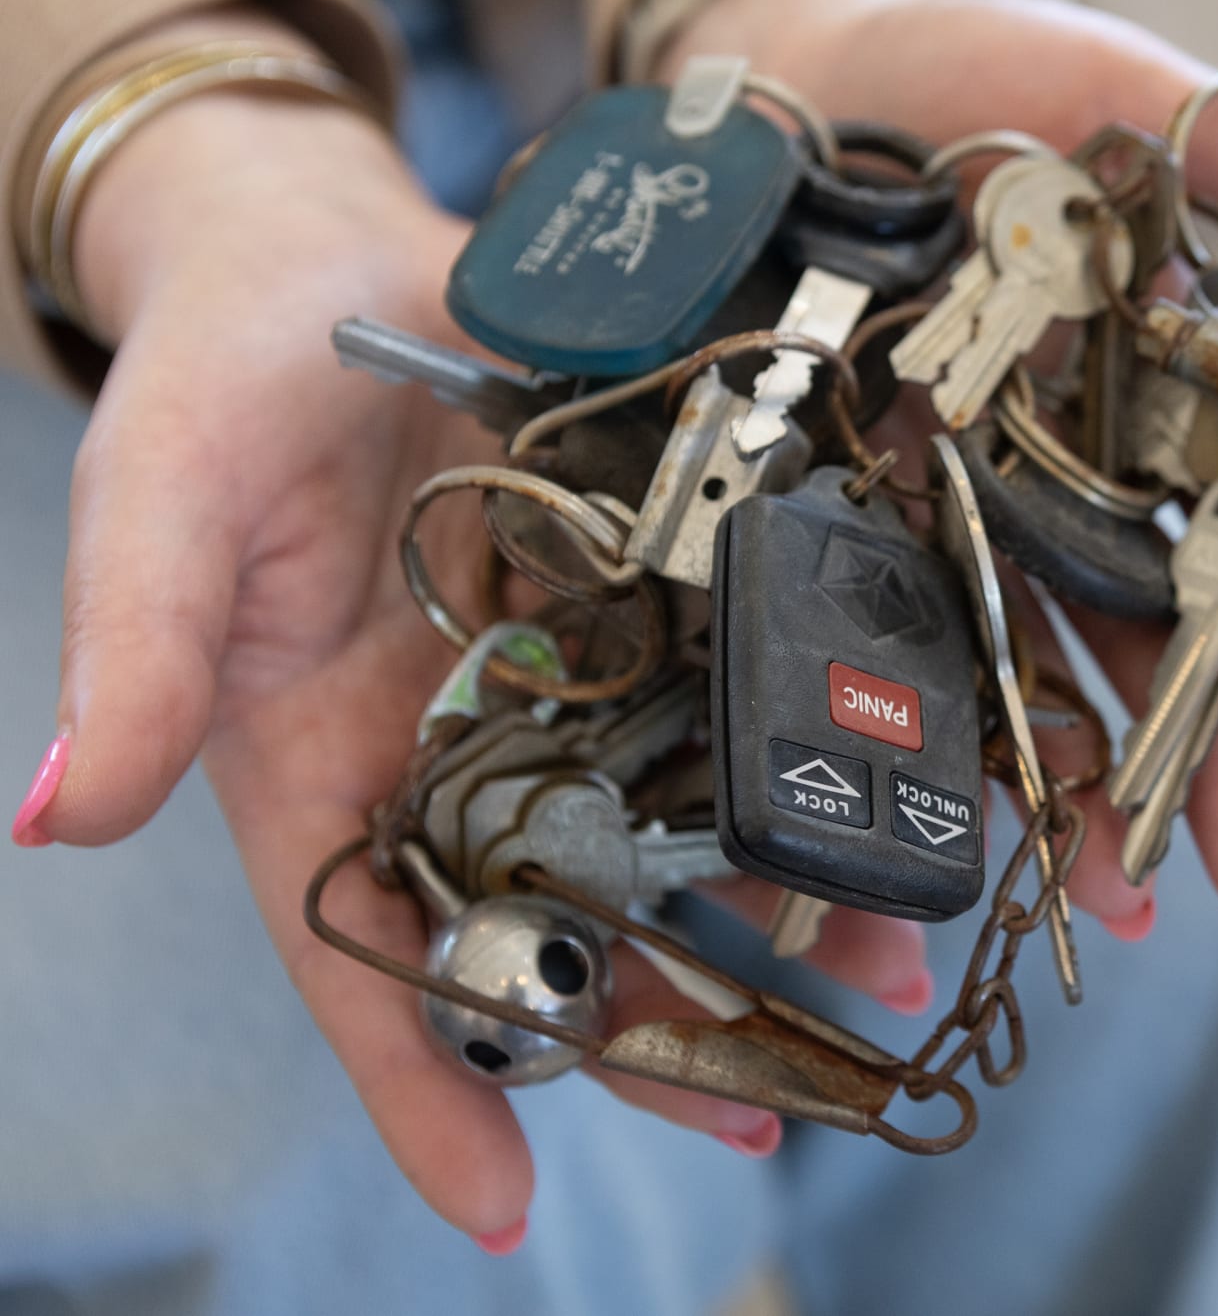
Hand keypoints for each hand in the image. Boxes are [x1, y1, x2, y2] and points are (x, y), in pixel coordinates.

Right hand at [16, 84, 930, 1242]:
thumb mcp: (159, 504)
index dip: (423, 1086)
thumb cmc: (217, 386)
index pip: (366, 955)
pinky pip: (729, 683)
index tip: (499, 1210)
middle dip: (653, 1022)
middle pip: (556, 919)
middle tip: (763, 1107)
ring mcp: (565, 674)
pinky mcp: (647, 588)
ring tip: (876, 975)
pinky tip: (884, 788)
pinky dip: (797, 742)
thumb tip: (56, 811)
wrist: (331, 259)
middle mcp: (460, 746)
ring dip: (770, 904)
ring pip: (671, 822)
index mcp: (324, 765)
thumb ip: (135, 652)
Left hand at [665, 0, 1217, 942]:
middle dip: (1140, 803)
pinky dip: (810, 753)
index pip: (1215, 600)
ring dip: (980, 815)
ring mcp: (899, 512)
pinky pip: (799, 641)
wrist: (776, 53)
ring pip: (952, 688)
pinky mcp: (773, 506)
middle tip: (1168, 914)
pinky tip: (823, 866)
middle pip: (1097, 674)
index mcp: (1126, 434)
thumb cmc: (969, 69)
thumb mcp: (1122, 97)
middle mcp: (1024, 500)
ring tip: (981, 926)